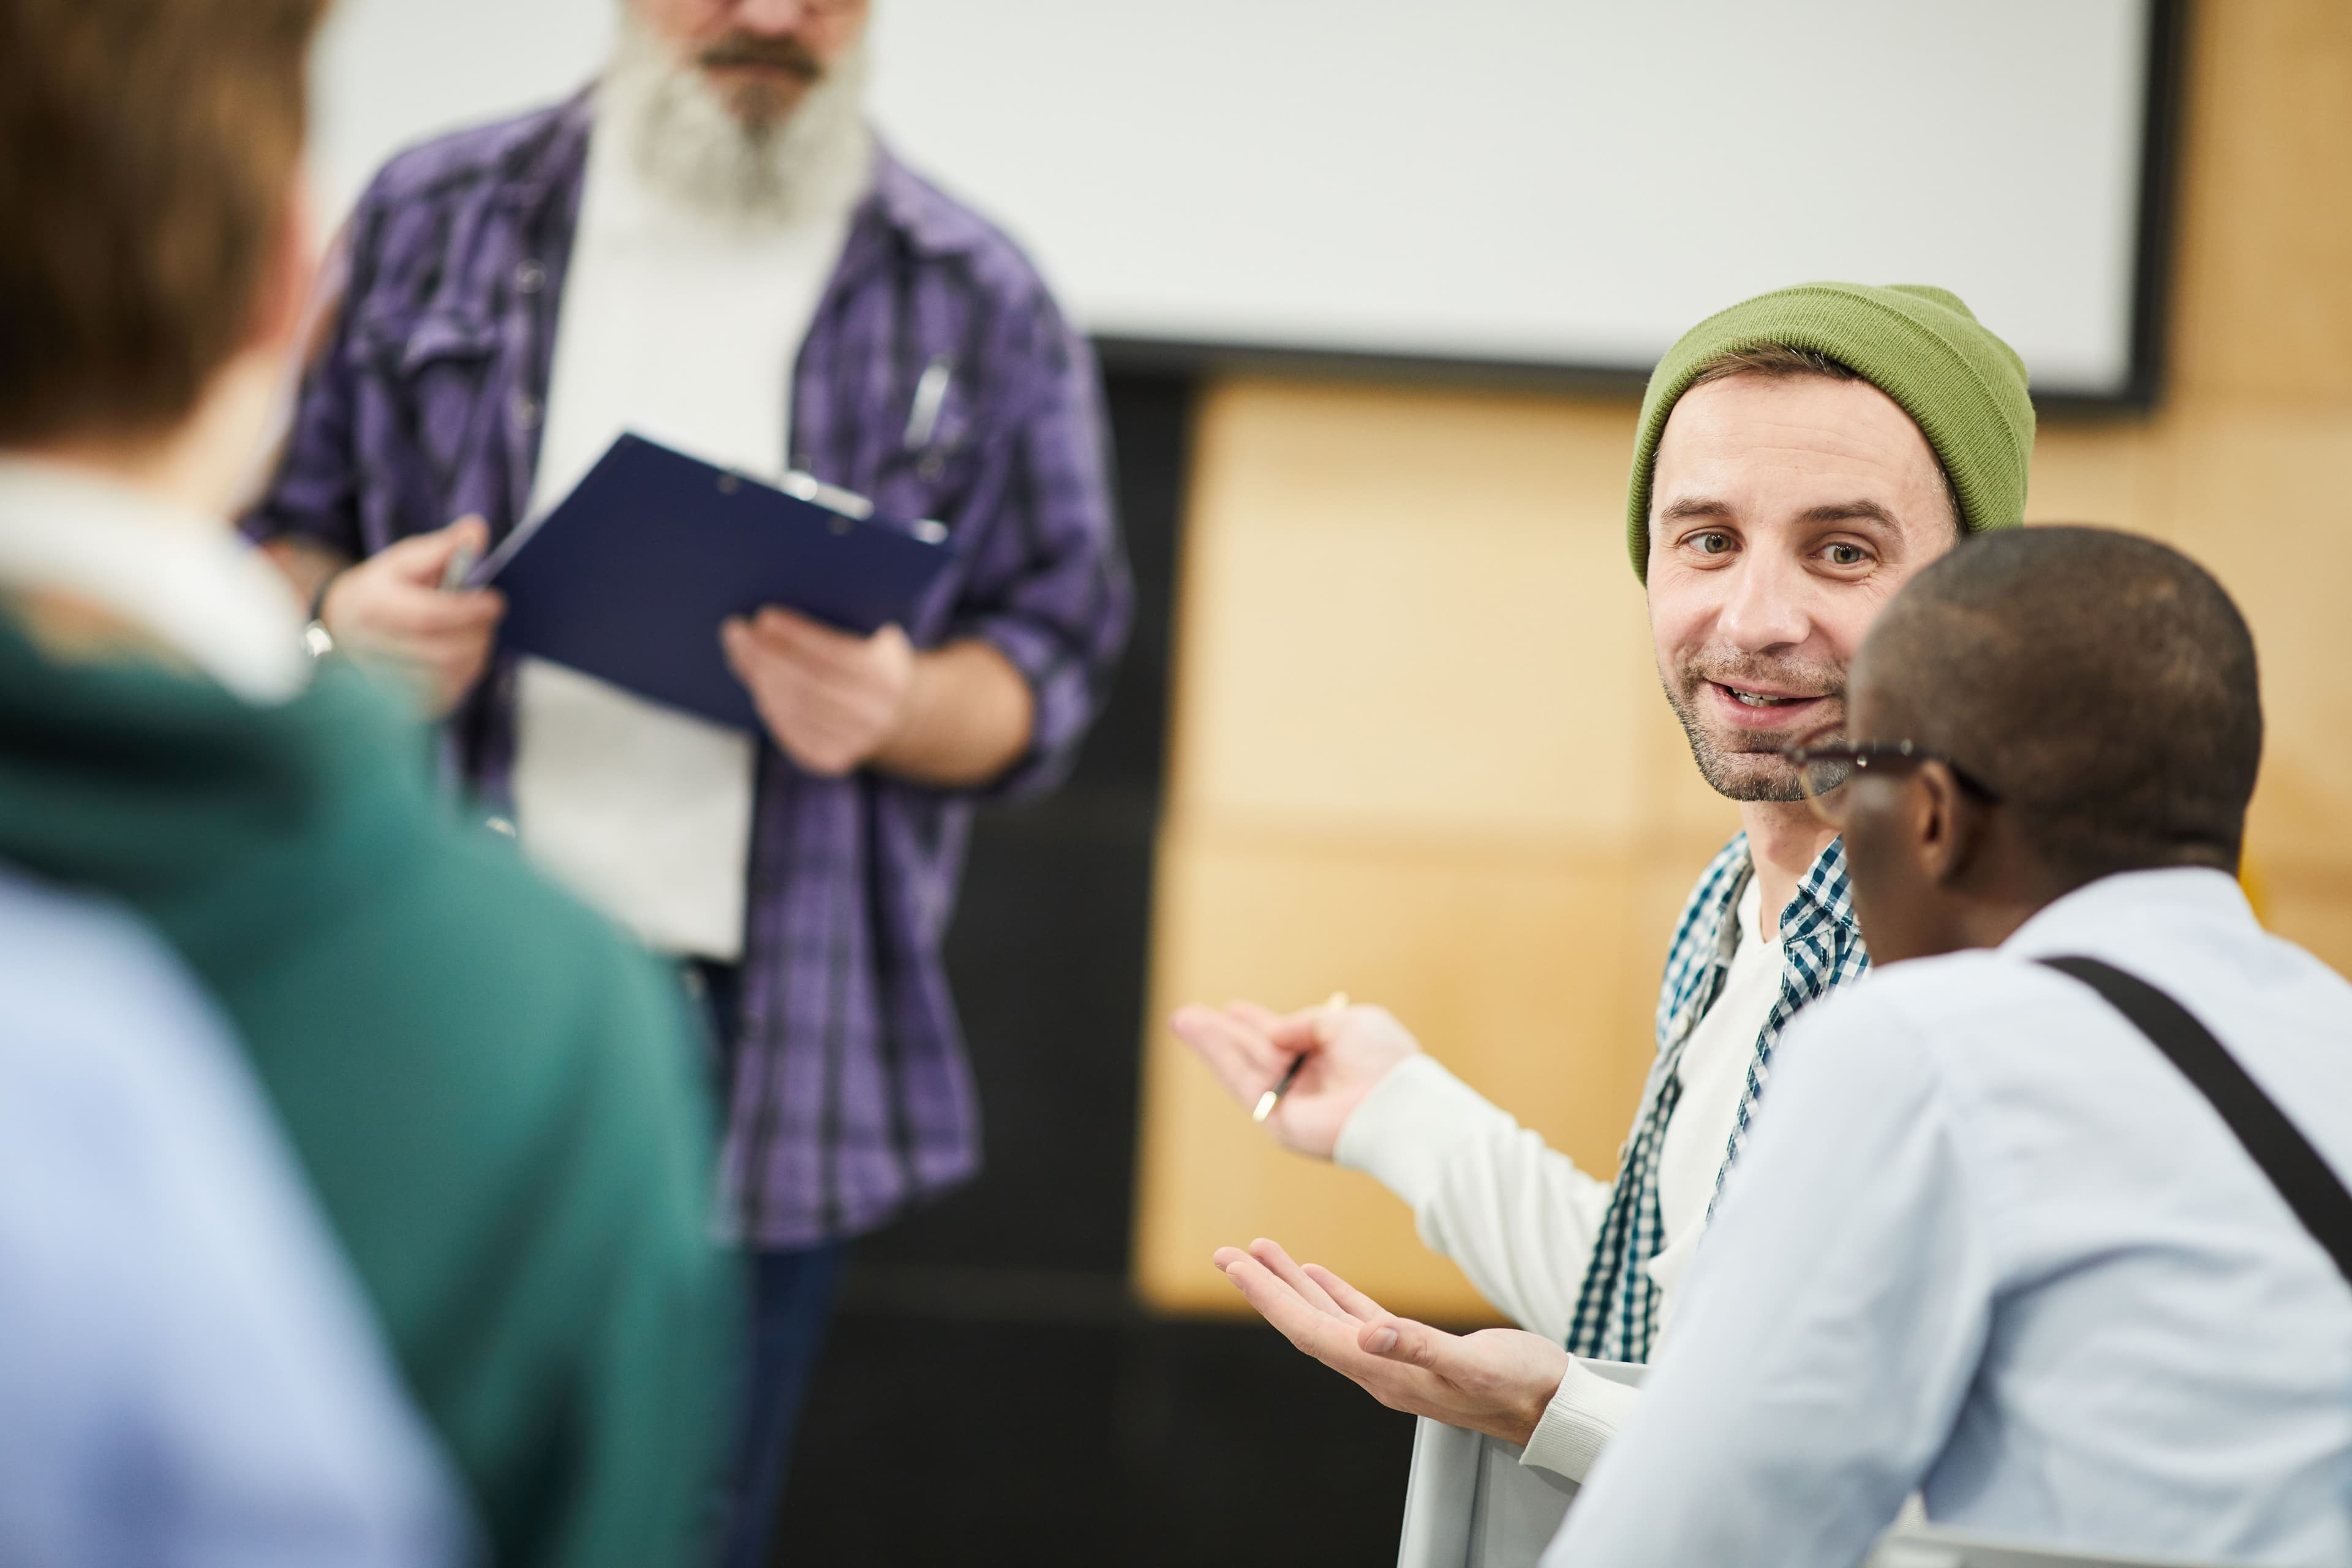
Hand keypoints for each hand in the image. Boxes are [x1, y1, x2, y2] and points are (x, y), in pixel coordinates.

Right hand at [320, 516, 503, 717]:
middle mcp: (373, 650)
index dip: (469, 610)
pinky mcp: (404, 704)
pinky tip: (464, 650)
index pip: (428, 617)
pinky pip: (451, 692)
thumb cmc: (382, 589)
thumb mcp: (404, 560)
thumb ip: (443, 548)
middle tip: (489, 613)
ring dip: (477, 650)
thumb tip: (477, 530)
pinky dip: (467, 671)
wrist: (342, 628)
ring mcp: (387, 684)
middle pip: (446, 652)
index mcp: (372, 608)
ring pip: (452, 675)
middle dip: (478, 631)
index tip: (495, 601)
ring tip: (476, 629)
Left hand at [721, 608, 915, 776]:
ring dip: (761, 678)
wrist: (900, 717)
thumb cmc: (876, 667)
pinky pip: (792, 733)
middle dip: (765, 654)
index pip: (836, 653)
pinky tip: (759, 687)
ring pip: (795, 707)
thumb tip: (780, 613)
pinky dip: (770, 708)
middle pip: (806, 681)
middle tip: (738, 633)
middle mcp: (873, 711)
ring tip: (742, 653)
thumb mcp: (878, 638)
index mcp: (886, 675)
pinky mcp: (833, 760)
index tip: (765, 617)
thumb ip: (845, 623)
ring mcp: (854, 741)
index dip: (797, 635)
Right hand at [1169, 998, 1419, 1157]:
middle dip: (1224, 1034)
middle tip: (1188, 1015)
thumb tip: (1272, 1034)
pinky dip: (1219, 1058)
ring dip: (1210, 1043)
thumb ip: (1308, 1022)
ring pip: (1243, 1065)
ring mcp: (1292, 1102)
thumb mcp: (1350, 1022)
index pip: (1288, 1039)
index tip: (1234, 1009)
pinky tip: (1201, 1035)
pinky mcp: (1279, 1121)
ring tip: (1181, 1018)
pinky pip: (1244, 1083)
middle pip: (1257, 1053)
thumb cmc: (1385, 1061)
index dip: (1259, 1023)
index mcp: (1333, 1056)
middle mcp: (1310, 1080)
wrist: (1395, 1105)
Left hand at [1215, 1238, 1567, 1446]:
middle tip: (1226, 1254)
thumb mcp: (1474, 1365)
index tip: (1234, 1265)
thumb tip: (1369, 1333)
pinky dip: (1334, 1293)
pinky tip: (1318, 1274)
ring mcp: (1393, 1360)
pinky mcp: (1414, 1349)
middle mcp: (1378, 1368)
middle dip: (1265, 1288)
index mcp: (1383, 1372)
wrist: (1554, 1407)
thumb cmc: (1521, 1386)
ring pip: (1328, 1317)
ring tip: (1261, 1250)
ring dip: (1293, 1285)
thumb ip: (1421, 1348)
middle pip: (1306, 1324)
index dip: (1269, 1298)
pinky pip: (1359, 1317)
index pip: (1310, 1331)